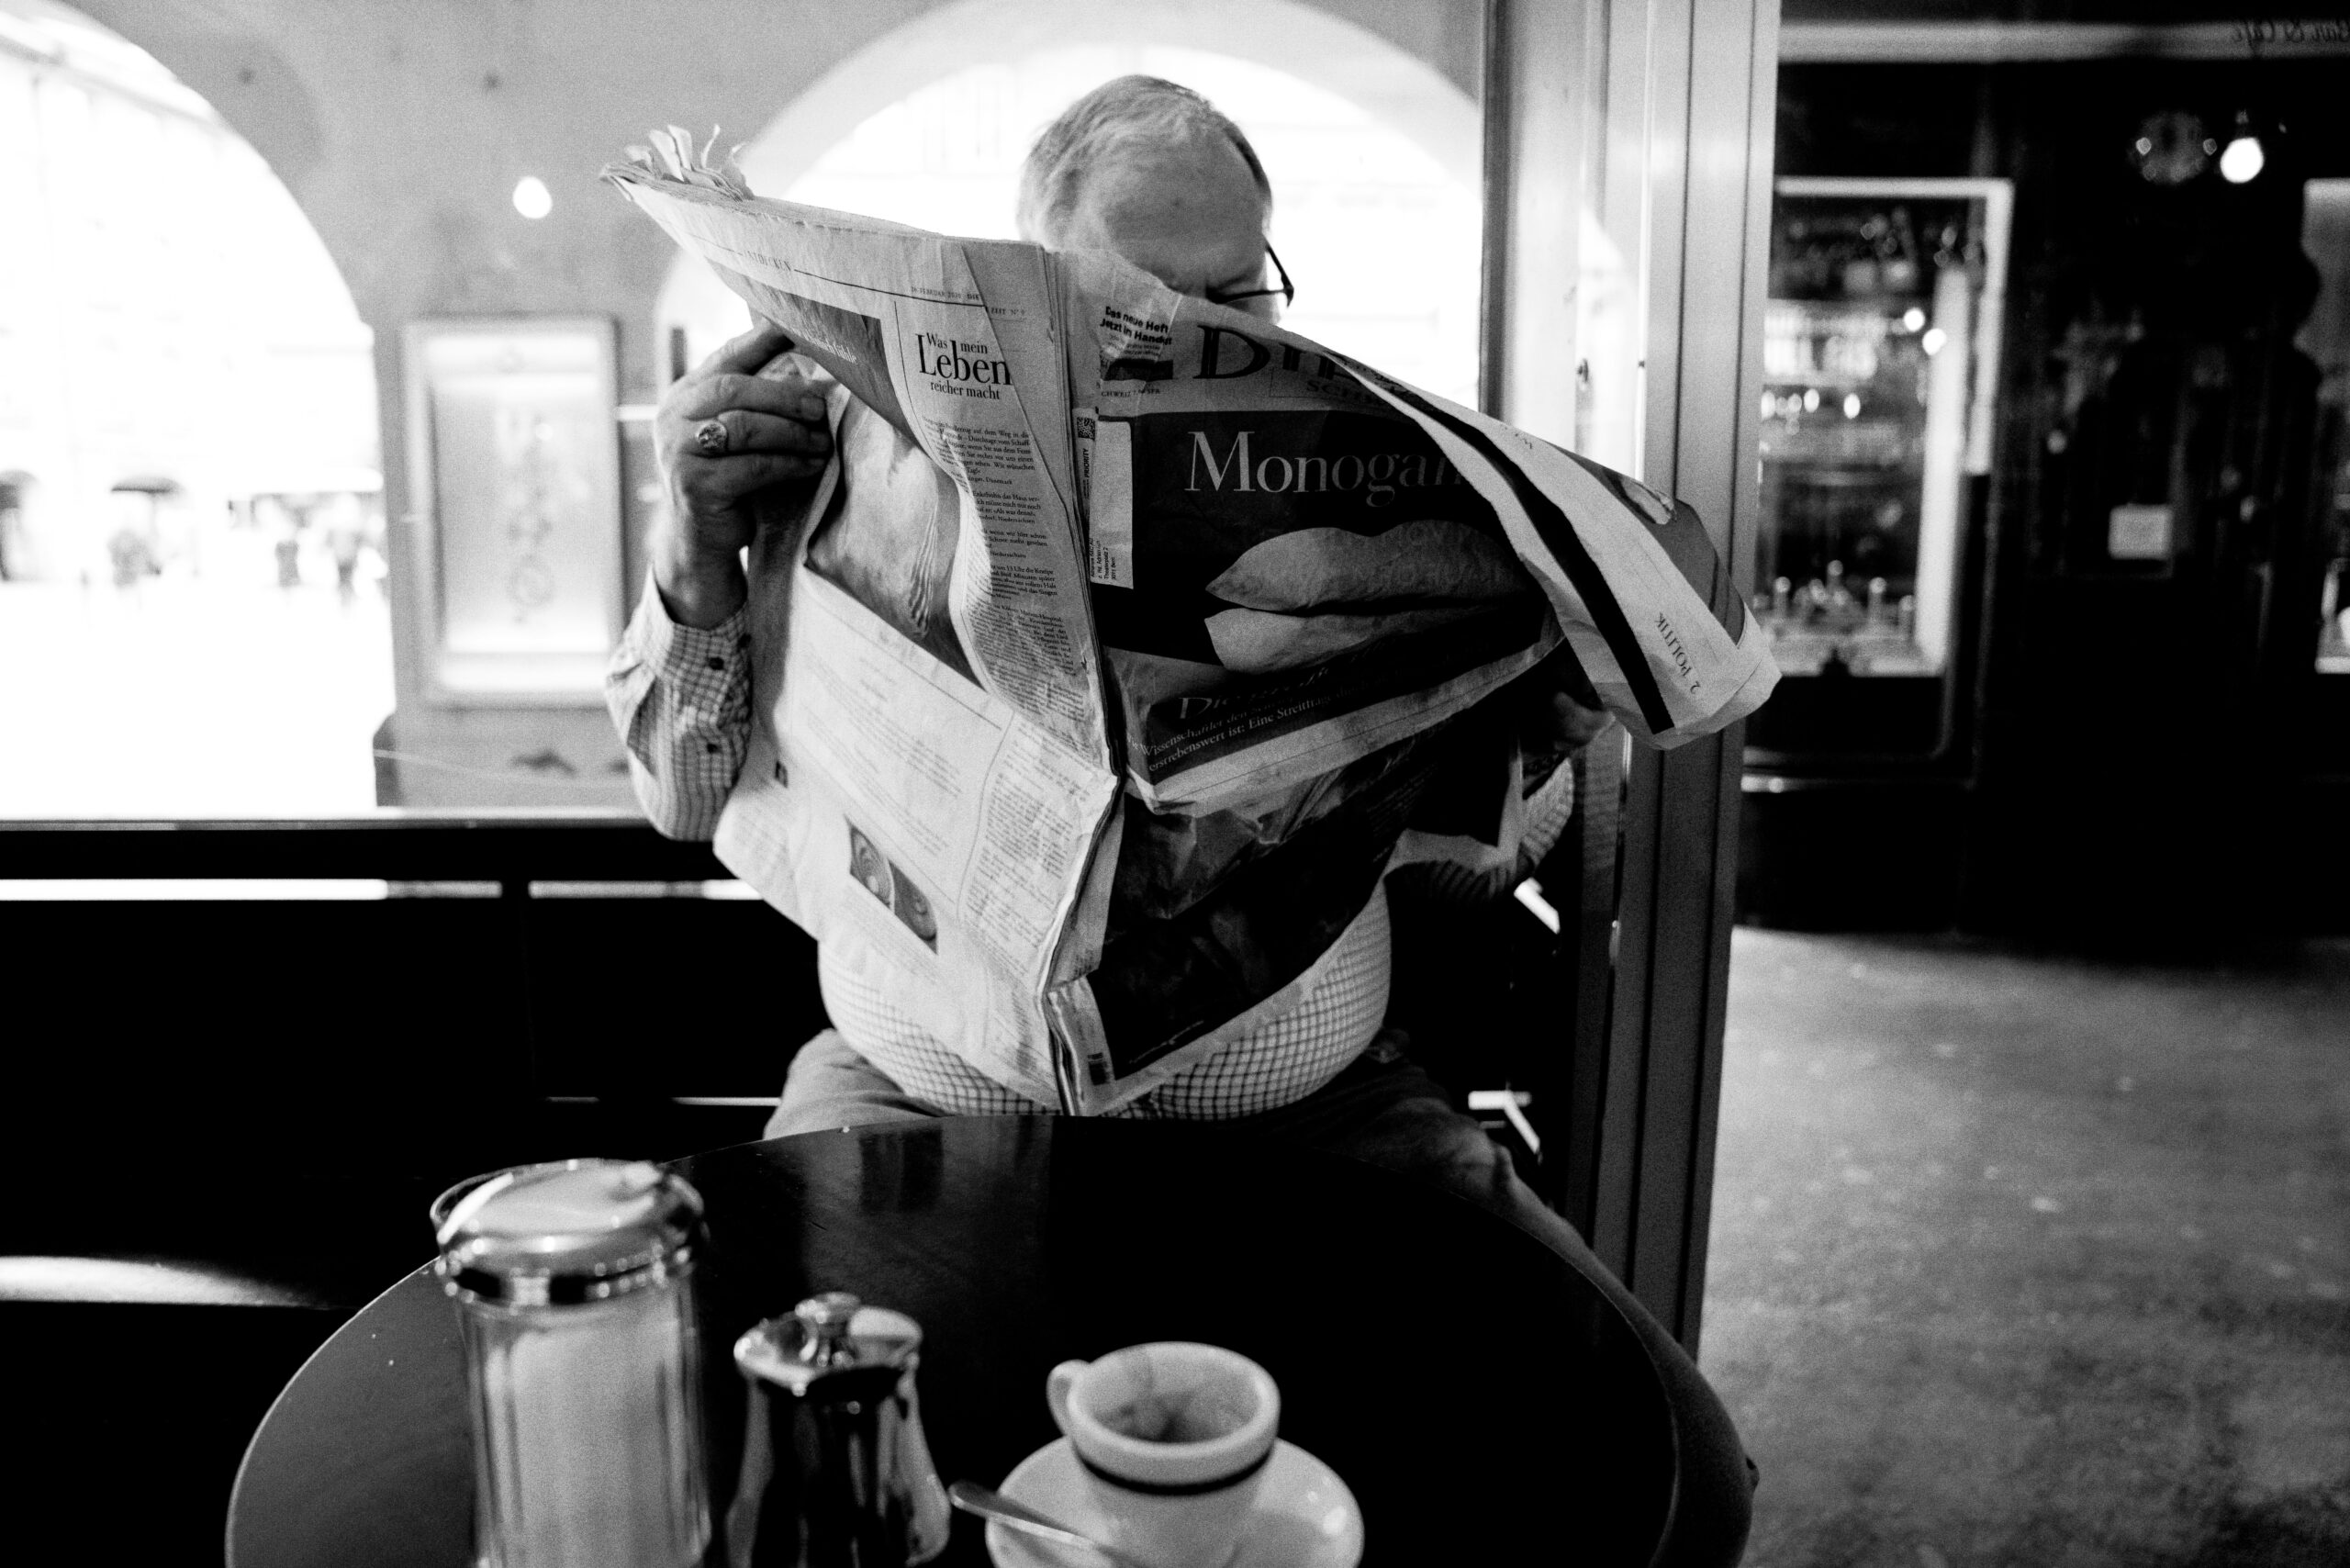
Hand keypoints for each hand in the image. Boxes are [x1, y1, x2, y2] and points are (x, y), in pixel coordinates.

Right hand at [652, 322, 833, 625]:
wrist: (701, 540)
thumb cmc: (727, 480)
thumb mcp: (732, 435)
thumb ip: (751, 402)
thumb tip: (808, 368)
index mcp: (683, 396)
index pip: (724, 358)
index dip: (759, 341)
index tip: (794, 328)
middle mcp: (672, 417)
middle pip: (733, 389)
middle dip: (784, 394)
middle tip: (821, 405)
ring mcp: (678, 451)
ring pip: (744, 426)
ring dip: (791, 432)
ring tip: (822, 440)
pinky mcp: (694, 485)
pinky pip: (752, 466)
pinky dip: (789, 464)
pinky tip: (812, 465)